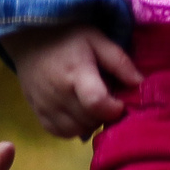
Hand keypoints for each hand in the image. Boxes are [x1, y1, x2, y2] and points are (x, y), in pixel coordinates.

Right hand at [6, 24, 142, 139]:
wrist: (28, 37)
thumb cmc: (67, 36)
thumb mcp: (97, 39)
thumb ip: (119, 62)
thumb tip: (141, 85)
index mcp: (76, 73)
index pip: (97, 103)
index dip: (114, 108)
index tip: (119, 101)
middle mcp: (58, 93)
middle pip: (90, 120)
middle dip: (104, 114)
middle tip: (107, 98)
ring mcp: (46, 106)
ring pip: (77, 131)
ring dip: (90, 123)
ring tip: (92, 105)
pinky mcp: (38, 113)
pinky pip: (60, 133)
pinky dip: (73, 128)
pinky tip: (78, 112)